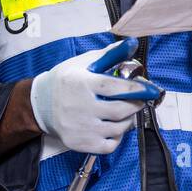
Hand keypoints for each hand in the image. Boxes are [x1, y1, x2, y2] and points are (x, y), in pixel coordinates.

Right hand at [30, 38, 161, 154]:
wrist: (40, 105)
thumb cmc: (65, 80)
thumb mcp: (83, 63)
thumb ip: (108, 55)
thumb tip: (132, 44)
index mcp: (82, 84)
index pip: (116, 88)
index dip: (138, 89)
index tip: (151, 90)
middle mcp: (80, 107)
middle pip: (121, 110)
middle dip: (136, 105)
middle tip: (140, 100)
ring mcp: (80, 128)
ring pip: (118, 129)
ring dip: (128, 120)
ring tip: (126, 112)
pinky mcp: (80, 143)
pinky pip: (109, 145)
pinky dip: (117, 137)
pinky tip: (114, 127)